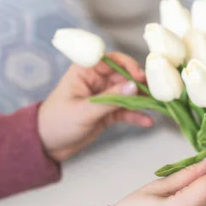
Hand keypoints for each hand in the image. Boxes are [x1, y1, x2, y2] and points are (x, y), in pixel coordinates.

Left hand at [38, 52, 153, 161]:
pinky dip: (136, 116)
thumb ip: (110, 99)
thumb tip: (134, 87)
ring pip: (128, 94)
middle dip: (141, 85)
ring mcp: (103, 97)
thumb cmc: (57, 122)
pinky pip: (126, 111)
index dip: (128, 65)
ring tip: (158, 106)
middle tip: (157, 93)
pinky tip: (147, 122)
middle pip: (125, 77)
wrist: (46, 145)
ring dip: (142, 100)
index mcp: (85, 71)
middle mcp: (96, 81)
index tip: (140, 76)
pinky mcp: (107, 113)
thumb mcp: (84, 111)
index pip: (112, 60)